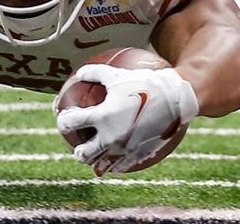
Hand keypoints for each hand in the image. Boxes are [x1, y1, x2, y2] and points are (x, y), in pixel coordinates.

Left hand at [55, 64, 198, 175]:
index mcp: (103, 116)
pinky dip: (116, 165)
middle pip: (83, 153)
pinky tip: (116, 161)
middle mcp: (111, 136)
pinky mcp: (139, 154)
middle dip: (78, 150)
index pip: (72, 123)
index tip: (64, 118)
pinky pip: (123, 166)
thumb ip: (95, 73)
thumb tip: (79, 74)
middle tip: (79, 145)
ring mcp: (125, 148)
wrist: (175, 98)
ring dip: (96, 162)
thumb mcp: (117, 74)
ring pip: (102, 165)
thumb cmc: (145, 82)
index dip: (64, 121)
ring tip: (96, 157)